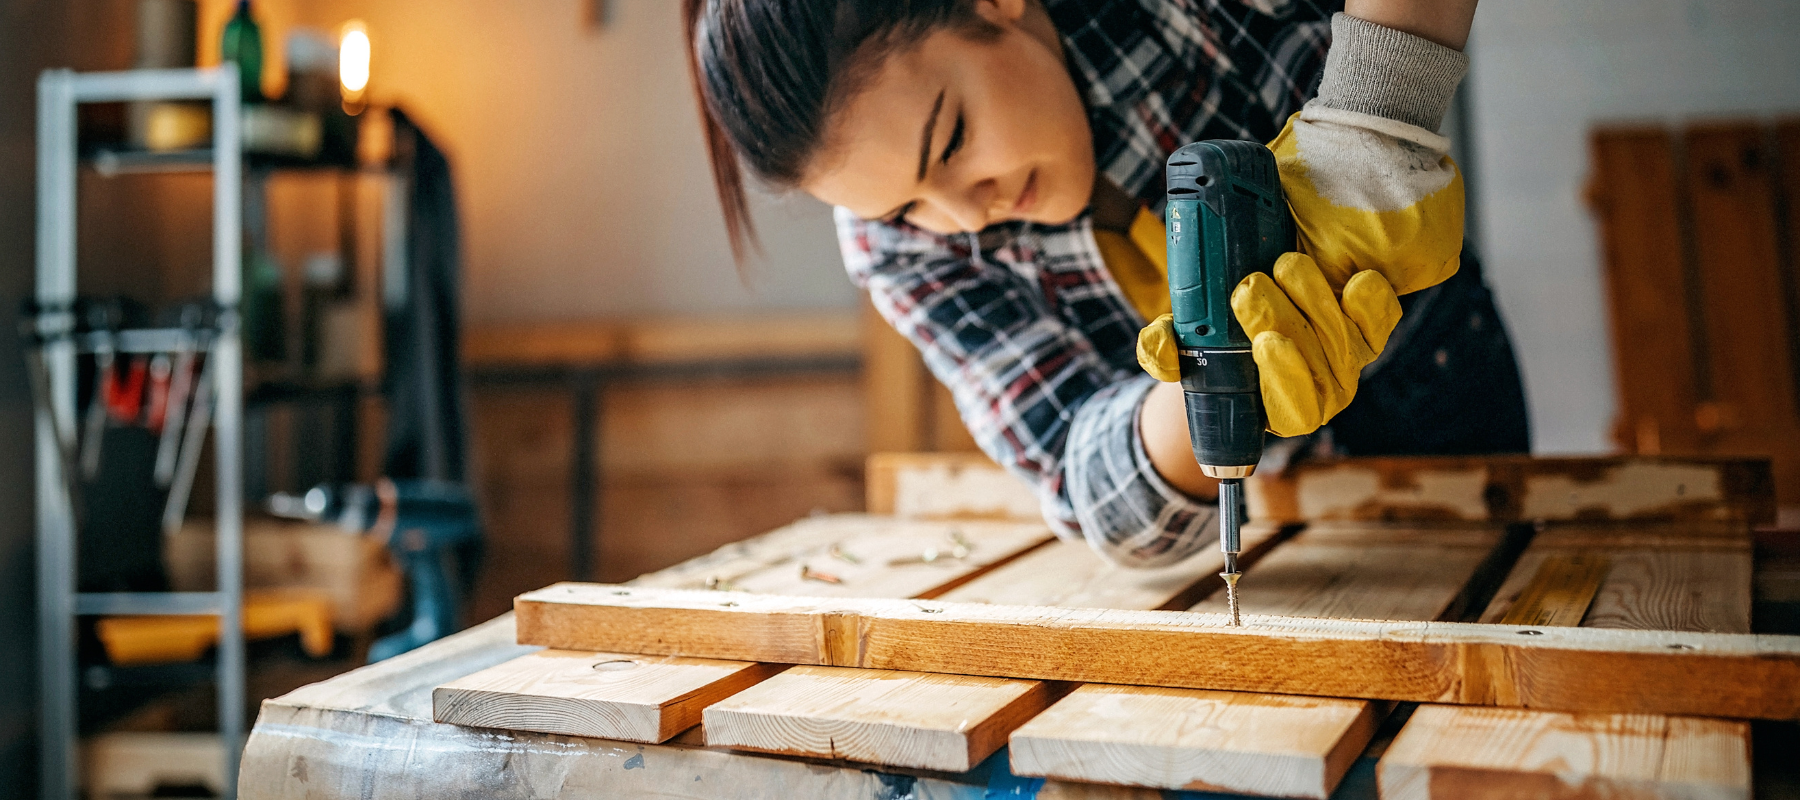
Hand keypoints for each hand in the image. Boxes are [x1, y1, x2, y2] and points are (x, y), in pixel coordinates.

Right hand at [1136, 252, 1399, 436]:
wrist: (1253, 303)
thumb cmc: (1217, 340)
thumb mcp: (1183, 347)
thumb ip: (1164, 351)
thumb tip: (1161, 347)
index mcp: (1280, 408)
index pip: (1296, 411)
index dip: (1286, 378)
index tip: (1264, 342)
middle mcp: (1322, 387)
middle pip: (1321, 362)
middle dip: (1286, 321)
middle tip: (1251, 287)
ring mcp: (1349, 356)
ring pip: (1345, 334)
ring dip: (1314, 298)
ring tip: (1284, 265)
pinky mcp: (1370, 325)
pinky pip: (1380, 316)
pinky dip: (1370, 300)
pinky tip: (1355, 279)